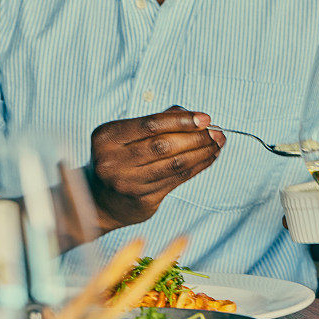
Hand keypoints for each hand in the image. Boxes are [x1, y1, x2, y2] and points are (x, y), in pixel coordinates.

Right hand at [88, 106, 224, 230]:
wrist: (100, 201)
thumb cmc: (120, 158)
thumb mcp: (126, 135)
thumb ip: (157, 122)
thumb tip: (195, 116)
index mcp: (107, 137)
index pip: (150, 124)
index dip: (180, 120)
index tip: (204, 118)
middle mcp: (113, 161)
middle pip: (164, 145)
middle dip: (196, 137)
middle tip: (217, 132)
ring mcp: (127, 183)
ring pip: (173, 164)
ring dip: (201, 153)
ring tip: (217, 144)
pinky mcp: (142, 200)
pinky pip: (176, 180)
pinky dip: (197, 167)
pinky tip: (208, 158)